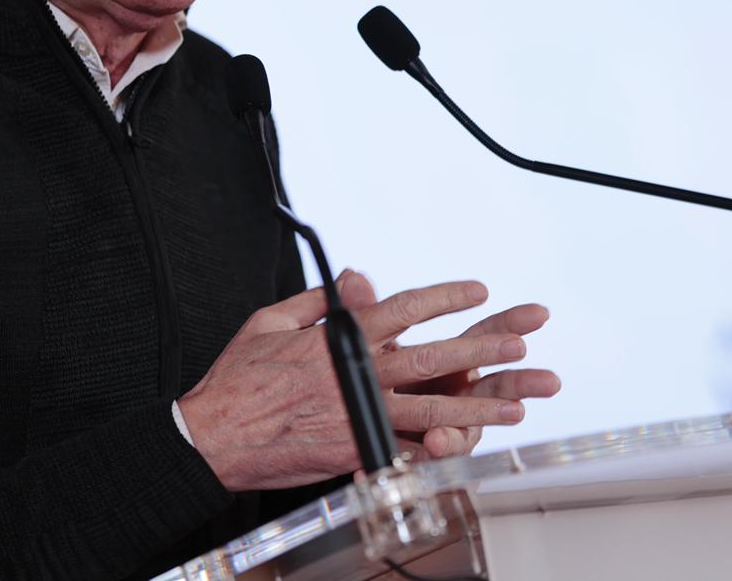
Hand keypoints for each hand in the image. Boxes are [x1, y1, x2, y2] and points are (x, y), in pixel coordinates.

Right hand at [177, 274, 556, 490]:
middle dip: (479, 350)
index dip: (445, 297)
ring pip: (429, 408)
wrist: (214, 437)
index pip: (404, 308)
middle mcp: (357, 374)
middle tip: (517, 344)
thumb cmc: (238, 379)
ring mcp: (358, 414)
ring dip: (475, 406)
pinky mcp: (353, 450)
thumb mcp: (271, 321)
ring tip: (514, 405)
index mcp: (341, 337)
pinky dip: (438, 449)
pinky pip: (404, 450)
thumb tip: (351, 280)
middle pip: (431, 357)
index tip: (475, 290)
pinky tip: (470, 448)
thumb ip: (317, 300)